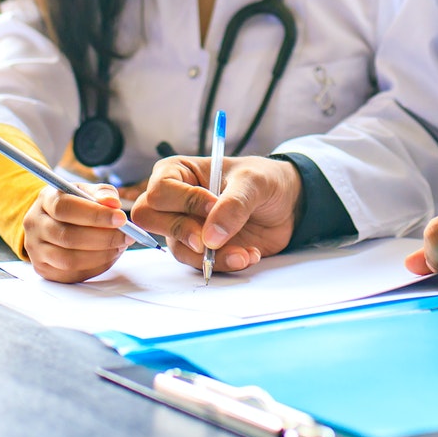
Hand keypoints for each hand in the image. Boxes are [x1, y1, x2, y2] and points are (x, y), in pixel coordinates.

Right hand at [20, 183, 129, 283]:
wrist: (53, 221)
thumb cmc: (74, 204)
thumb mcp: (86, 191)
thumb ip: (101, 193)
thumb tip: (113, 204)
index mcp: (45, 200)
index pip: (65, 208)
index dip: (95, 215)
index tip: (121, 218)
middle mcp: (35, 225)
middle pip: (67, 237)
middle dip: (103, 238)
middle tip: (127, 236)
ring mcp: (36, 250)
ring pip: (69, 260)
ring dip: (101, 255)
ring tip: (119, 246)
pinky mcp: (43, 269)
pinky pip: (72, 274)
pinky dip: (95, 267)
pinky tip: (108, 256)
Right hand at [131, 155, 299, 273]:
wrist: (287, 204)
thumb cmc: (263, 180)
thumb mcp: (253, 182)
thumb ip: (233, 205)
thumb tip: (210, 238)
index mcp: (178, 172)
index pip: (160, 190)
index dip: (184, 200)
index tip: (213, 204)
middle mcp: (175, 201)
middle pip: (150, 219)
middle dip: (181, 231)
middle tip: (209, 240)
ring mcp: (186, 226)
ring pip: (177, 247)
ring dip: (211, 256)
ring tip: (244, 252)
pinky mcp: (201, 249)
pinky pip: (200, 263)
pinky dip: (224, 264)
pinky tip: (248, 255)